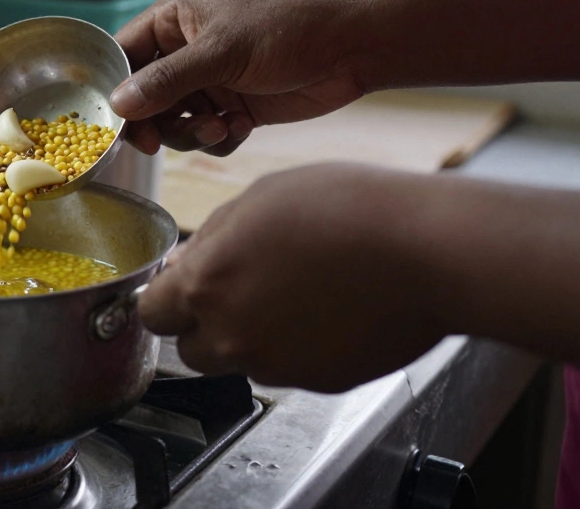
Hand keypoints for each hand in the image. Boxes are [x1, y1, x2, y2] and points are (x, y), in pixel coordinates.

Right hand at [110, 0, 368, 155]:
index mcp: (175, 19)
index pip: (124, 55)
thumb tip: (117, 106)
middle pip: (144, 98)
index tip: (113, 122)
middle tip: (157, 143)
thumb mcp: (222, 52)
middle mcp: (186, 50)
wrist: (352, 48)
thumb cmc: (288, 29)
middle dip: (156, 121)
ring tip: (220, 127)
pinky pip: (205, 135)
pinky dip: (218, 139)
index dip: (115, 88)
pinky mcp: (234, 107)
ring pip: (174, 122)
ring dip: (191, 133)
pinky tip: (242, 128)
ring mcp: (210, 80)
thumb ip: (167, 81)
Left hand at [138, 164, 450, 392]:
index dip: (166, 298)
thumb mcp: (260, 198)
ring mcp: (276, 365)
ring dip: (251, 335)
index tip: (182, 287)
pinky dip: (297, 346)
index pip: (152, 313)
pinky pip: (288, 368)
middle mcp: (232, 336)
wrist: (427, 252)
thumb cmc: (347, 210)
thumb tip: (185, 265)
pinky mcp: (318, 382)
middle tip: (241, 287)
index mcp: (206, 286)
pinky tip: (326, 308)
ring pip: (240, 360)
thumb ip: (211, 240)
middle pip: (190, 348)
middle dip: (204, 323)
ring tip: (295, 291)